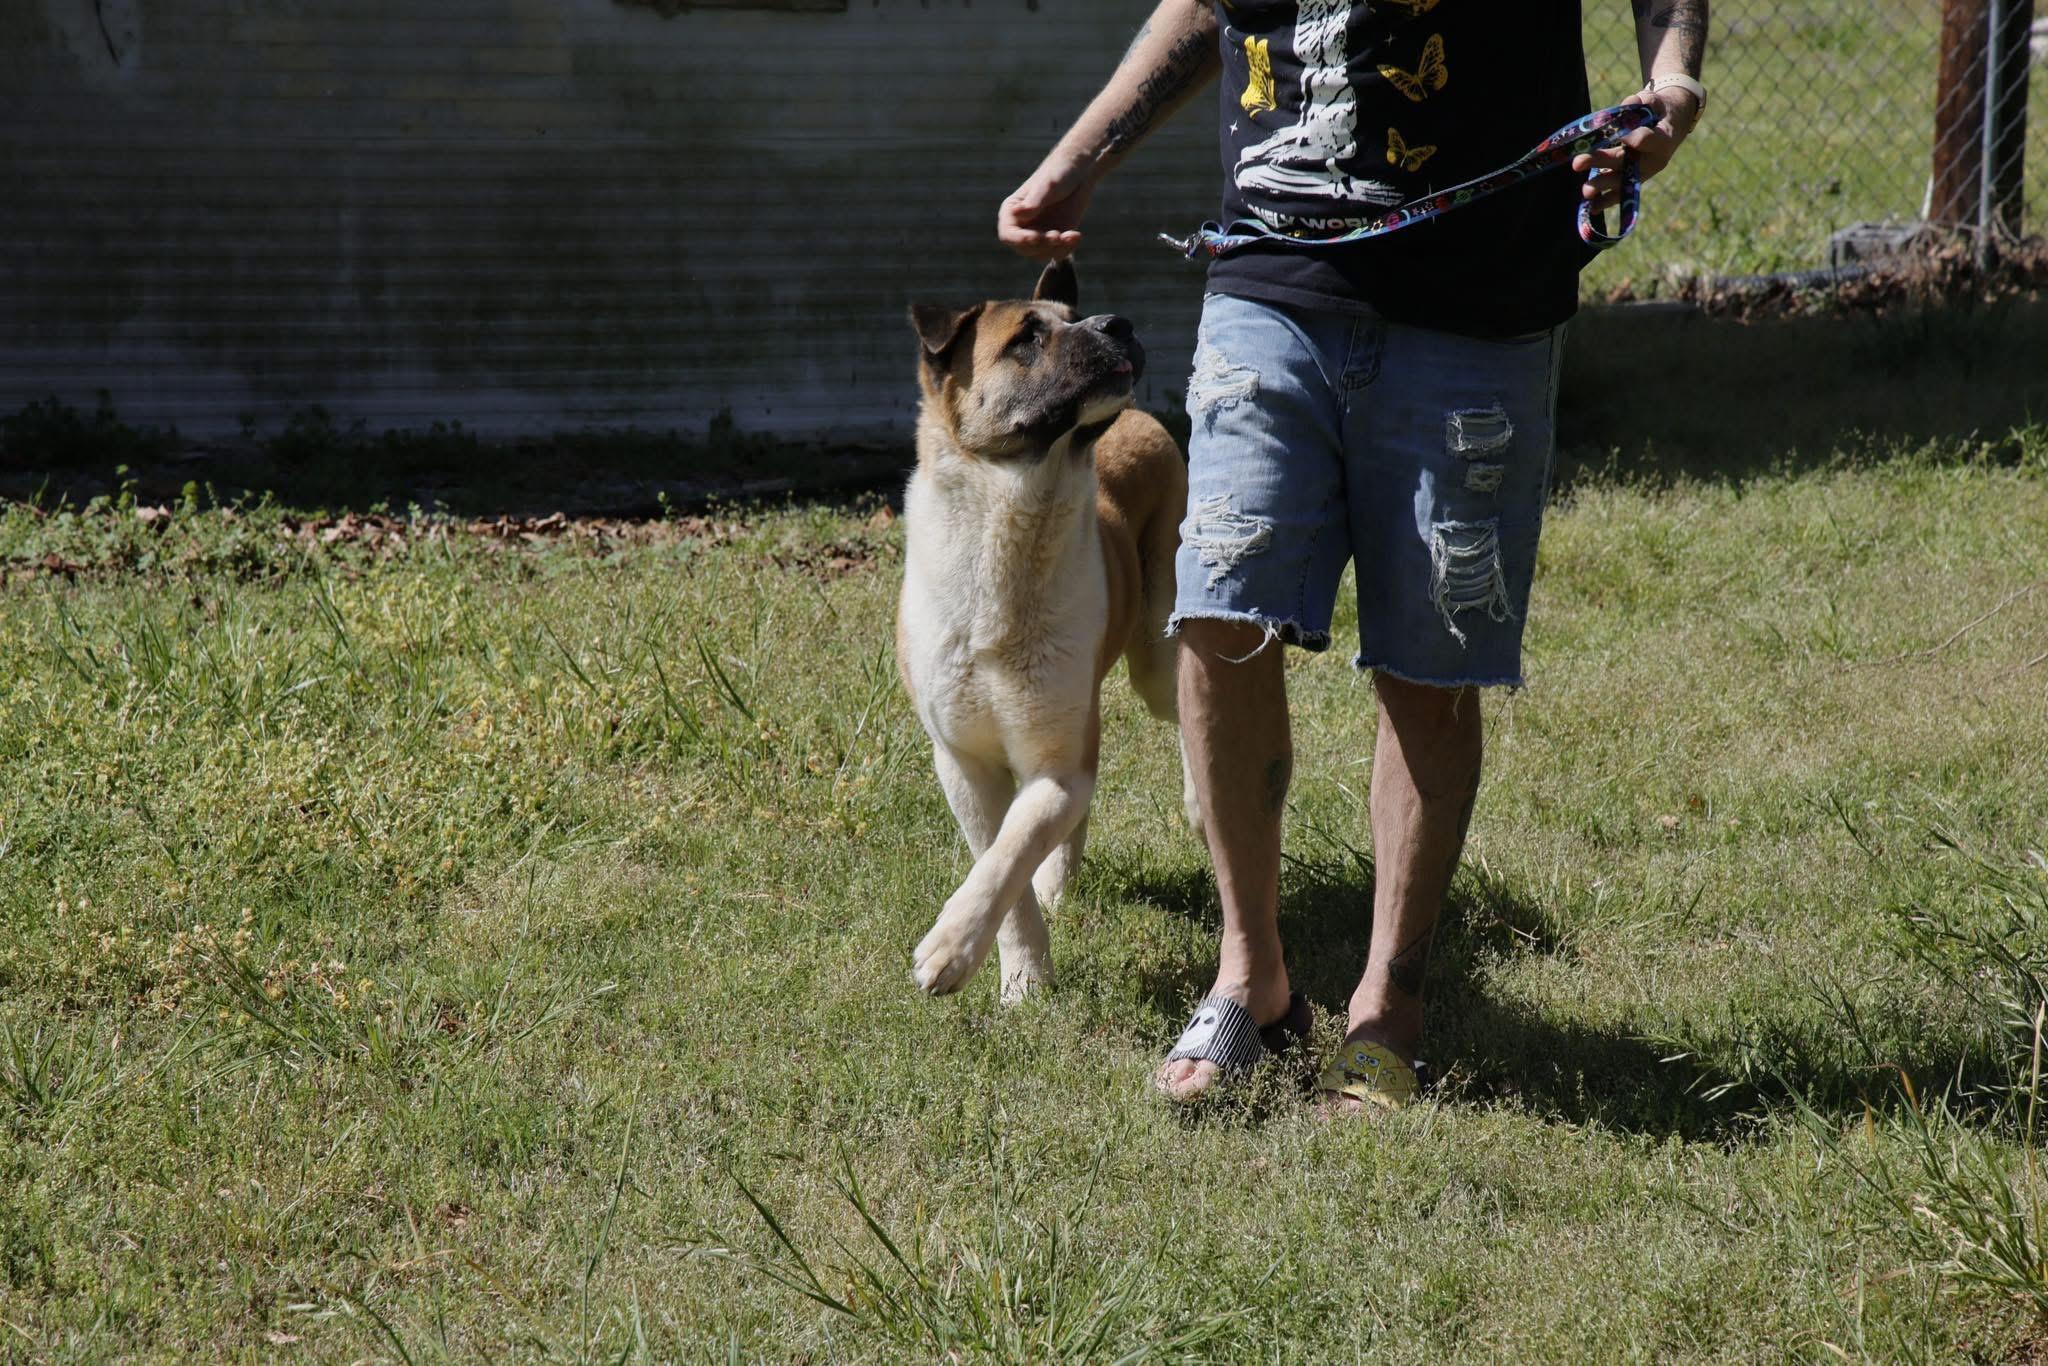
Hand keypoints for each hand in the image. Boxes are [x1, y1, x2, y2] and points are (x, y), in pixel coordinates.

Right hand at [998, 150, 1097, 260]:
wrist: (1079, 173)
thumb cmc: (1059, 173)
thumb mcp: (1047, 186)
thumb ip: (1034, 202)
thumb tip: (1016, 212)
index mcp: (1012, 211)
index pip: (1008, 234)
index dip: (1020, 240)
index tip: (1036, 237)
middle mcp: (1022, 226)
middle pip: (1024, 249)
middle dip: (1042, 246)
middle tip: (1058, 236)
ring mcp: (1038, 233)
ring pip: (1040, 254)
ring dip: (1056, 249)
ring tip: (1071, 235)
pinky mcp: (1054, 238)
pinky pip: (1056, 253)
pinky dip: (1067, 248)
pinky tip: (1076, 235)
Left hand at [1570, 86, 1697, 212]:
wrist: (1670, 125)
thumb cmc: (1658, 110)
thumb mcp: (1653, 100)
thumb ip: (1641, 102)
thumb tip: (1628, 104)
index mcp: (1664, 139)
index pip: (1644, 140)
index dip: (1628, 137)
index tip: (1610, 130)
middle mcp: (1654, 160)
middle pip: (1625, 162)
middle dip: (1600, 162)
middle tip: (1577, 163)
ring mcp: (1643, 173)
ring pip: (1621, 180)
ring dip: (1601, 185)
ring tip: (1585, 191)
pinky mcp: (1634, 180)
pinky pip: (1619, 193)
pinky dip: (1605, 200)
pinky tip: (1591, 207)